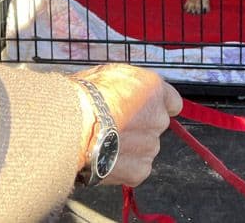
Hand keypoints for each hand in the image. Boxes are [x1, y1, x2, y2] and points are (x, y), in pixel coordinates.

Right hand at [72, 64, 182, 186]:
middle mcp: (158, 118)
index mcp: (154, 90)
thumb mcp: (108, 73)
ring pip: (145, 147)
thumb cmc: (84, 96)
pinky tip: (105, 158)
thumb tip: (125, 91)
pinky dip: (123, 167)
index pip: (172, 102)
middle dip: (139, 126)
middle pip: (155, 125)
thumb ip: (127, 85)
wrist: (72, 125)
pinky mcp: (140, 169)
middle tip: (113, 125)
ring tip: (103, 143)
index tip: (143, 109)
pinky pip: (137, 168)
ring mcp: (151, 145)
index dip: (155, 106)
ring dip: (130, 147)